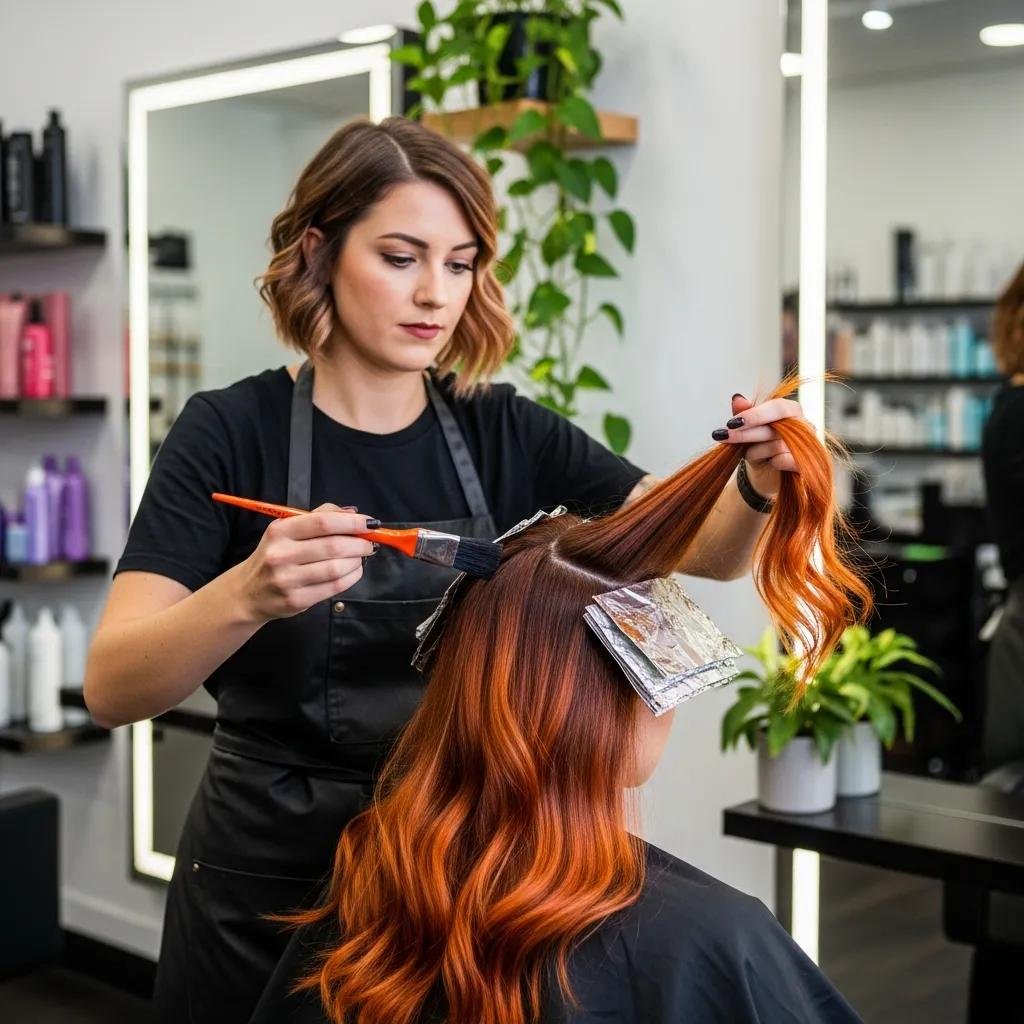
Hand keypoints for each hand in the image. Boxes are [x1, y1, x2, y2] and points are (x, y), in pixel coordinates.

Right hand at [236, 504, 376, 623]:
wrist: (248, 593)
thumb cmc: (274, 556)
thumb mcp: (287, 530)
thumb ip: (319, 517)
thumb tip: (353, 513)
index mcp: (280, 531)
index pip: (323, 522)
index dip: (351, 522)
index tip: (369, 523)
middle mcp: (281, 554)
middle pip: (334, 546)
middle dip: (359, 544)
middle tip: (369, 543)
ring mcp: (288, 580)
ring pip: (336, 568)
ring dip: (357, 561)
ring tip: (360, 557)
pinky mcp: (296, 600)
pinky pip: (334, 587)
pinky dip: (351, 577)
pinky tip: (353, 571)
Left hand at [711, 393, 806, 498]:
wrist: (765, 474)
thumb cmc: (758, 446)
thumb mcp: (747, 429)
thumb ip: (744, 414)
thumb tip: (737, 398)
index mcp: (791, 410)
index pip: (777, 407)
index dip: (754, 415)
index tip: (731, 423)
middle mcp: (803, 424)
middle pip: (774, 427)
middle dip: (745, 433)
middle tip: (723, 436)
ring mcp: (808, 444)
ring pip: (777, 445)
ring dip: (755, 451)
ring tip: (748, 454)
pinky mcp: (806, 463)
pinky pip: (787, 460)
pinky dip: (773, 461)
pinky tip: (768, 462)